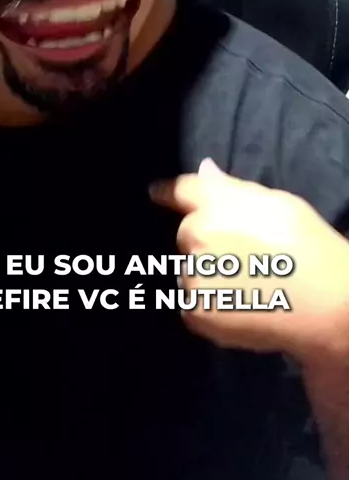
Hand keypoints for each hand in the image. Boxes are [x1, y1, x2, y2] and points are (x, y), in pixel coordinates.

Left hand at [149, 159, 348, 362]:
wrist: (324, 302)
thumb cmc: (306, 244)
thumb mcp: (276, 202)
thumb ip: (232, 187)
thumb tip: (204, 169)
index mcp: (214, 204)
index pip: (179, 191)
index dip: (165, 192)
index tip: (155, 193)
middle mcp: (195, 235)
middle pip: (187, 234)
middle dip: (203, 241)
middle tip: (239, 256)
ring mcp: (192, 275)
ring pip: (189, 270)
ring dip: (206, 273)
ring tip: (244, 284)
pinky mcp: (195, 310)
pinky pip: (192, 301)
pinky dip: (209, 303)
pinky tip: (238, 304)